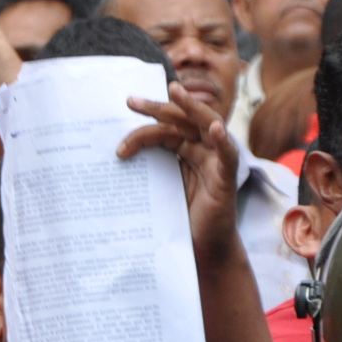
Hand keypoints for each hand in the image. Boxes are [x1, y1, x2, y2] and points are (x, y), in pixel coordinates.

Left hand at [119, 82, 242, 262]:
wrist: (200, 249)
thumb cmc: (180, 219)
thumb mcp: (158, 188)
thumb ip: (148, 168)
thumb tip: (115, 154)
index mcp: (185, 151)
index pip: (166, 128)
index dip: (144, 123)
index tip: (119, 120)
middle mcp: (201, 150)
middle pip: (182, 121)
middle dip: (158, 108)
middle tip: (131, 101)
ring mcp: (215, 161)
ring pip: (206, 125)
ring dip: (191, 107)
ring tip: (174, 91)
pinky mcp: (226, 178)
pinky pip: (227, 154)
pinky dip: (222, 140)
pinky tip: (214, 129)